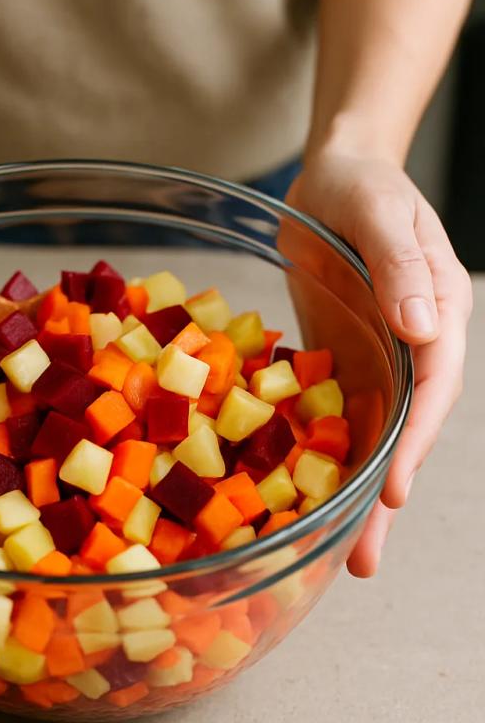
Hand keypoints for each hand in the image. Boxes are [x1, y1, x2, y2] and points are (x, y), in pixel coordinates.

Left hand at [286, 146, 471, 576]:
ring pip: (367, 430)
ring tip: (335, 548)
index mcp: (436, 314)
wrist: (332, 177)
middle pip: (403, 427)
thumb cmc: (364, 186)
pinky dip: (318, 447)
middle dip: (383, 490)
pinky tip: (300, 486)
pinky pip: (329, 407)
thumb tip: (427, 327)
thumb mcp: (383, 214)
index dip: (414, 441)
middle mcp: (409, 346)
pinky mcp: (335, 355)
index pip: (433, 388)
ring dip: (351, 487)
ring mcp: (372, 354)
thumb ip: (403, 267)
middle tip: (361, 557)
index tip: (391, 488)